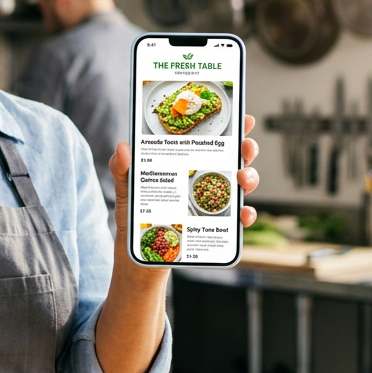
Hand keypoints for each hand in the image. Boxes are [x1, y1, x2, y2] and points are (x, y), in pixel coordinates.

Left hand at [110, 113, 261, 230]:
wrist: (138, 254)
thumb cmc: (135, 216)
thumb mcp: (126, 188)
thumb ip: (121, 168)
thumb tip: (123, 147)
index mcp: (186, 163)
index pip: (210, 141)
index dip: (230, 128)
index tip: (242, 117)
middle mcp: (204, 178)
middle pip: (233, 158)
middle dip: (246, 149)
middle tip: (245, 147)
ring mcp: (213, 201)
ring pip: (241, 185)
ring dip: (249, 178)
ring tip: (243, 179)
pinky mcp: (217, 225)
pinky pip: (238, 219)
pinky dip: (245, 214)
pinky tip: (242, 214)